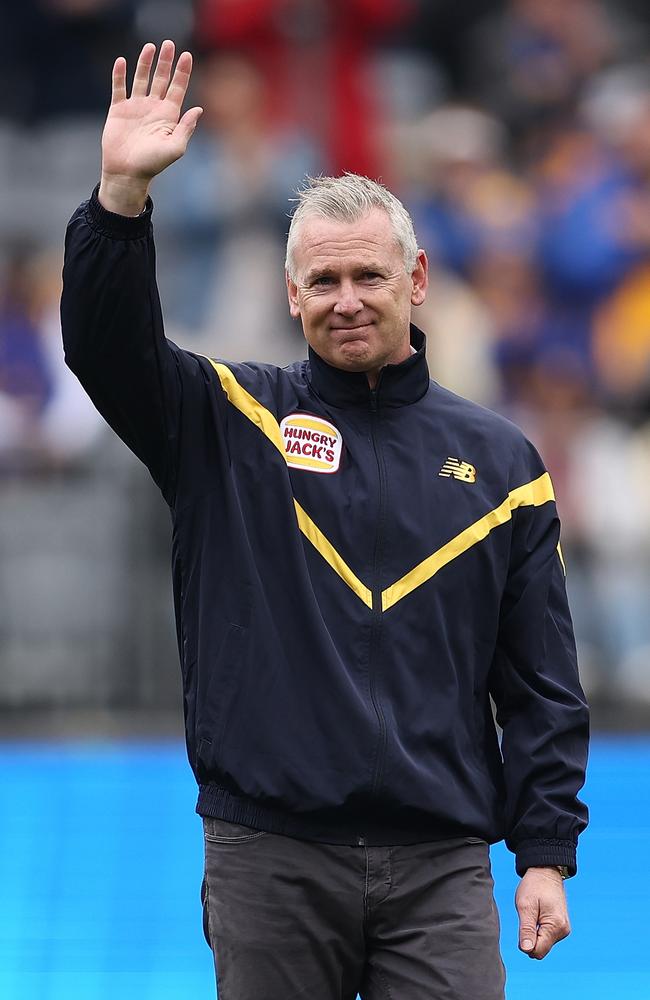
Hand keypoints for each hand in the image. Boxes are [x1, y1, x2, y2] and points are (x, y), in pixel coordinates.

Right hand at [99, 40, 202, 215]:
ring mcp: (135, 107)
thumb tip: (198, 109)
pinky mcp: (118, 110)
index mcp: (169, 116)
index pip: (178, 88)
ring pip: (141, 79)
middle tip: (169, 44)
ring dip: (145, 63)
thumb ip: (186, 128)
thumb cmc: (153, 164)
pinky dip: (119, 75)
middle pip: (161, 79)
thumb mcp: (175, 148)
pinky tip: (121, 62)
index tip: (187, 55)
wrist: (127, 172)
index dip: (182, 72)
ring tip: (150, 47)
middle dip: (166, 62)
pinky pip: (119, 88)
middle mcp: (153, 108)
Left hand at [515, 867, 570, 959]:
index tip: (523, 925)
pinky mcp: (561, 926)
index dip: (525, 943)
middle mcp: (563, 931)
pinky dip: (539, 929)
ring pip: (543, 943)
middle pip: (541, 949)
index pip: (538, 951)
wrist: (546, 871)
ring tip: (533, 913)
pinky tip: (538, 914)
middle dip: (530, 938)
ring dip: (534, 933)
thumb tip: (526, 950)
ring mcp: (564, 929)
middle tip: (527, 917)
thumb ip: (526, 929)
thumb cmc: (534, 886)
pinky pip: (547, 937)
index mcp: (555, 926)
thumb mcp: (525, 906)